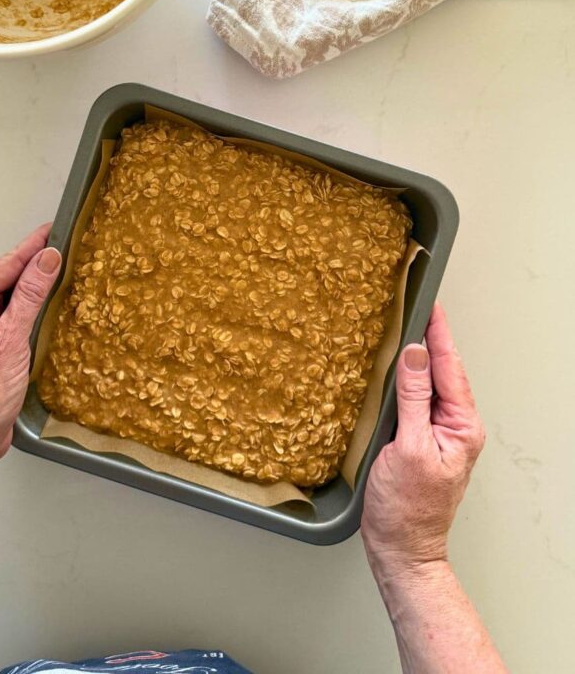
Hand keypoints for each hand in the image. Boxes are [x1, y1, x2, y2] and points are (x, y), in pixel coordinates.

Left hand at [0, 225, 60, 474]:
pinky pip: (10, 314)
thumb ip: (29, 297)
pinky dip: (30, 306)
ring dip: (34, 283)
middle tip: (65, 243)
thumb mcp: (10, 342)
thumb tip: (47, 259)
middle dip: (34, 261)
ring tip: (62, 266)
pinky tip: (47, 303)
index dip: (32, 246)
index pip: (5, 265)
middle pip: (6, 276)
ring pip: (9, 295)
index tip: (55, 228)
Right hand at [362, 303, 484, 579]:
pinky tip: (392, 370)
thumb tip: (415, 355)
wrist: (400, 549)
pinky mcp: (419, 440)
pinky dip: (403, 380)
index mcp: (462, 426)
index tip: (429, 304)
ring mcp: (438, 434)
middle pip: (441, 372)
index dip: (438, 333)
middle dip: (429, 338)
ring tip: (404, 327)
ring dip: (415, 358)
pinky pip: (414, 401)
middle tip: (413, 306)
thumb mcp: (409, 447)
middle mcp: (455, 426)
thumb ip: (414, 399)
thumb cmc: (407, 509)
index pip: (449, 367)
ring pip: (427, 385)